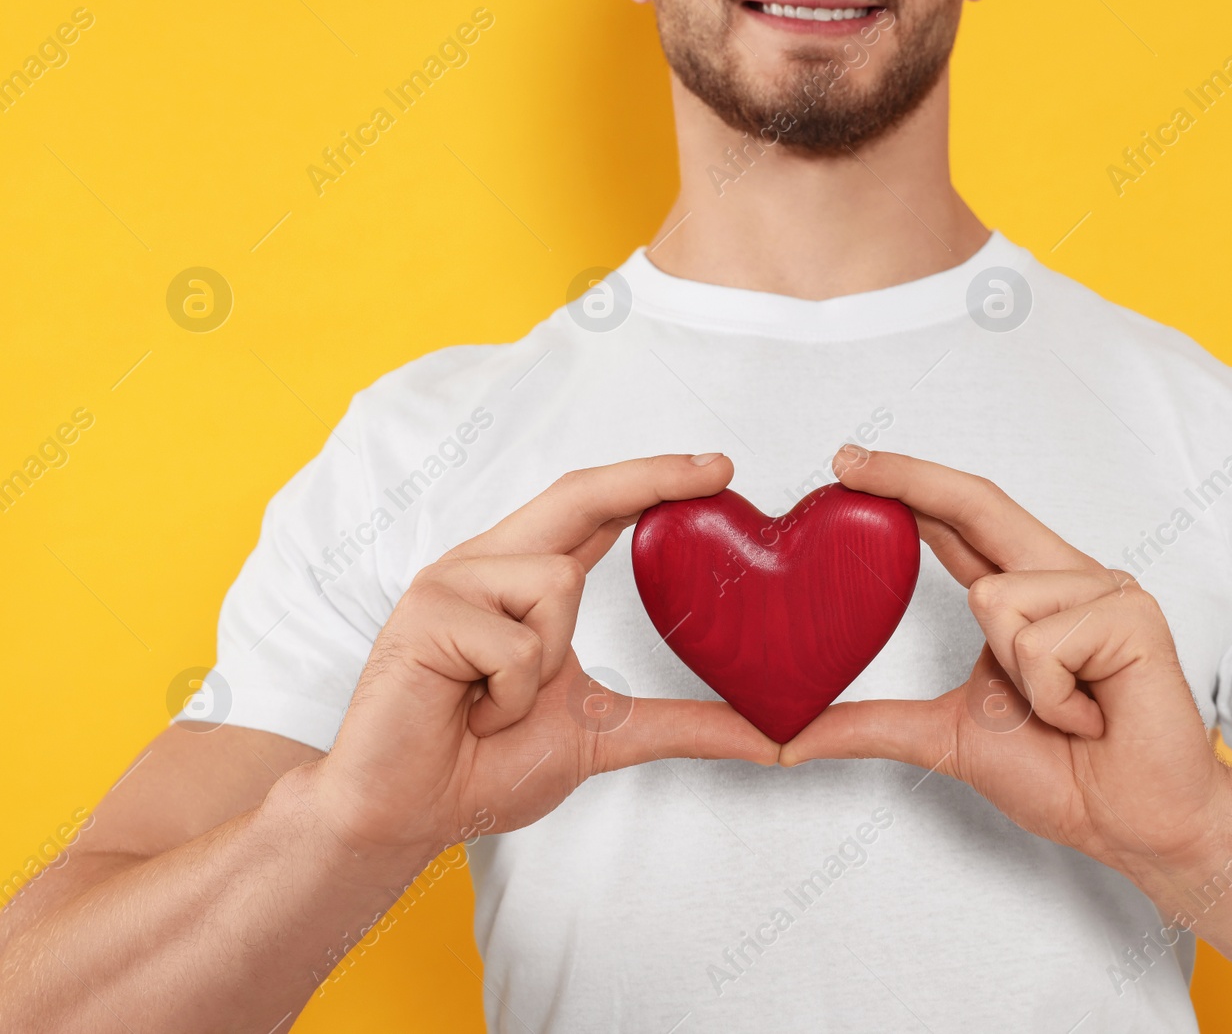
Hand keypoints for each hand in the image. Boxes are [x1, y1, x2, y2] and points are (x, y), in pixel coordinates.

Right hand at [308, 454, 777, 860]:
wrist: (405, 813)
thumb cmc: (487, 766)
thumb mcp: (609, 734)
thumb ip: (689, 724)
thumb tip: (777, 739)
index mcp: (523, 580)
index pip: (596, 510)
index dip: (653, 481)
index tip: (718, 468)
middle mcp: (489, 565)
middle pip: (578, 494)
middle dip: (651, 476)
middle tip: (722, 467)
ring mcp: (453, 582)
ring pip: (558, 584)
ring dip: (546, 665)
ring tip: (499, 704)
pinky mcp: (427, 613)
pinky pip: (517, 643)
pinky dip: (511, 696)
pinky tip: (471, 713)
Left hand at [782, 448, 1231, 882]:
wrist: (1132, 824)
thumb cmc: (1063, 776)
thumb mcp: (944, 737)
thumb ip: (871, 725)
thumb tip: (790, 740)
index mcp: (1028, 594)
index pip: (958, 524)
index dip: (906, 487)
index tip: (847, 463)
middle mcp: (1065, 577)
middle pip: (978, 503)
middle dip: (908, 476)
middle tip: (843, 458)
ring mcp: (1104, 588)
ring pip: (996, 599)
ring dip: (1018, 680)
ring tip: (1067, 713)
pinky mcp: (1131, 613)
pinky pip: (1041, 642)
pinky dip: (1053, 697)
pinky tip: (1093, 715)